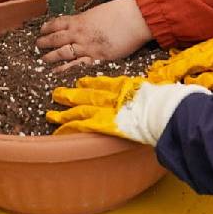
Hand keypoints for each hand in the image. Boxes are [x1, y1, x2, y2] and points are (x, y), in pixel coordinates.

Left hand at [37, 0, 152, 64]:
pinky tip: (57, 72)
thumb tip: (85, 21)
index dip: (48, 27)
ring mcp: (86, 46)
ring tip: (42, 60)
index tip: (42, 30)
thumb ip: (89, 19)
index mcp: (80, 20)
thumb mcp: (99, 11)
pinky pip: (76, 65)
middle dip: (45, 42)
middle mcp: (79, 33)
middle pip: (56, 38)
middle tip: (37, 46)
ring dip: (51, 56)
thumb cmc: (121, 11)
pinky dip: (65, 69)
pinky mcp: (96, 58)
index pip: (58, 23)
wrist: (134, 19)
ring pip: (62, 52)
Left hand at [46, 75, 208, 143]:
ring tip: (51, 115)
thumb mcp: (152, 89)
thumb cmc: (161, 100)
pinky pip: (83, 125)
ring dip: (65, 113)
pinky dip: (71, 127)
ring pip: (80, 109)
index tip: (79, 83)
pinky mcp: (103, 123)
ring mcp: (106, 109)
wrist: (161, 109)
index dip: (88, 84)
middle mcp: (110, 96)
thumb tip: (149, 90)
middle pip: (86, 95)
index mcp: (122, 86)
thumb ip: (144, 90)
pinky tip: (60, 130)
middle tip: (56, 95)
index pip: (100, 84)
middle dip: (70, 96)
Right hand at [145, 33, 212, 89]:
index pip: (187, 64)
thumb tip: (192, 82)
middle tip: (152, 74)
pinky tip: (179, 59)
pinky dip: (184, 56)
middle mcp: (211, 47)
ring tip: (159, 68)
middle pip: (185, 57)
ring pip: (189, 54)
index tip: (158, 79)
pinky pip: (196, 51)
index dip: (172, 72)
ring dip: (174, 62)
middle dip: (168, 66)